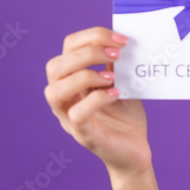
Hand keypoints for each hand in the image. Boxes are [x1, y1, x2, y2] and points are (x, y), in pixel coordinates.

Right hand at [43, 26, 151, 179]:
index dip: (91, 37)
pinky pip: (77, 115)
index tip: (121, 39)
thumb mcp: (122, 84)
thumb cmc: (126, 118)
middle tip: (117, 54)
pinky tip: (116, 94)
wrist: (135, 152)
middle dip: (86, 53)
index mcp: (72, 81)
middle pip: (55, 66)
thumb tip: (122, 39)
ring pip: (54, 91)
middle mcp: (65, 99)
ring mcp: (70, 118)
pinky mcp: (84, 136)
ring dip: (84, 76)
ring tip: (111, 77)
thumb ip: (117, 65)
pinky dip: (96, 100)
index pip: (68, 49)